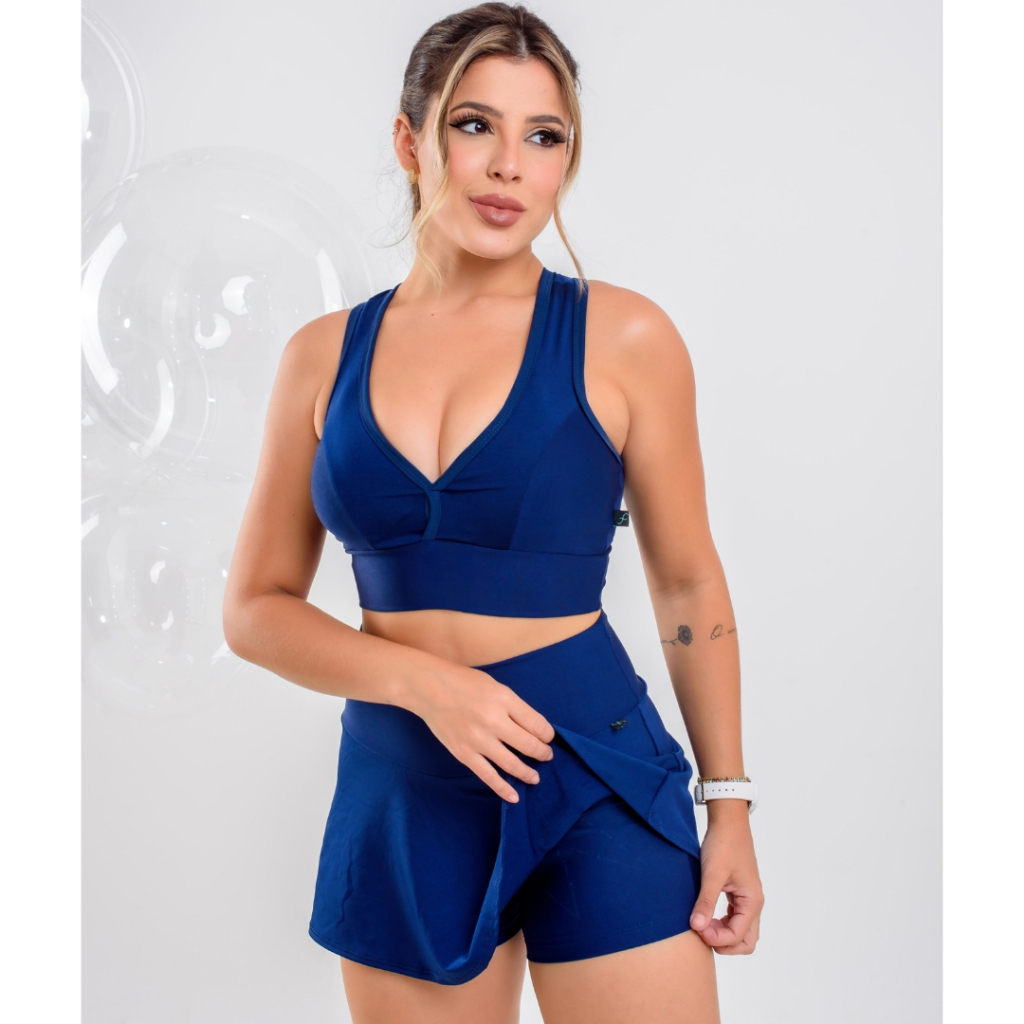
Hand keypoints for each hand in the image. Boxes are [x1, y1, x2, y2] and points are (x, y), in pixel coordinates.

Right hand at [404, 662, 554, 801]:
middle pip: (529, 745)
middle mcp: (494, 721)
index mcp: (505, 700)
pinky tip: (514, 797)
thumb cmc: (464, 683)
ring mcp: (479, 740)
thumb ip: (514, 706)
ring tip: (535, 776)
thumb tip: (533, 727)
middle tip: (546, 755)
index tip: (548, 737)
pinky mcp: (464, 754)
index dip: (548, 734)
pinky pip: (488, 776)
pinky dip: (503, 788)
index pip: (537, 724)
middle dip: (543, 753)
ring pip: (512, 764)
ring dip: (528, 772)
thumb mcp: (495, 686)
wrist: (429, 688)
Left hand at [689, 803, 763, 952]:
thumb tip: (696, 927)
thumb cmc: (723, 844)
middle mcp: (754, 903)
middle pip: (745, 941)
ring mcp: (747, 898)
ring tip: (701, 924)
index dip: (716, 938)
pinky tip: (706, 915)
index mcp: (752, 901)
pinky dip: (722, 923)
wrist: (728, 822)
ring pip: (741, 931)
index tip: (696, 928)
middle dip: (724, 943)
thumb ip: (706, 901)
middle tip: (701, 931)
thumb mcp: (712, 873)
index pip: (738, 936)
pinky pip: (735, 918)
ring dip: (723, 934)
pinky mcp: (739, 892)